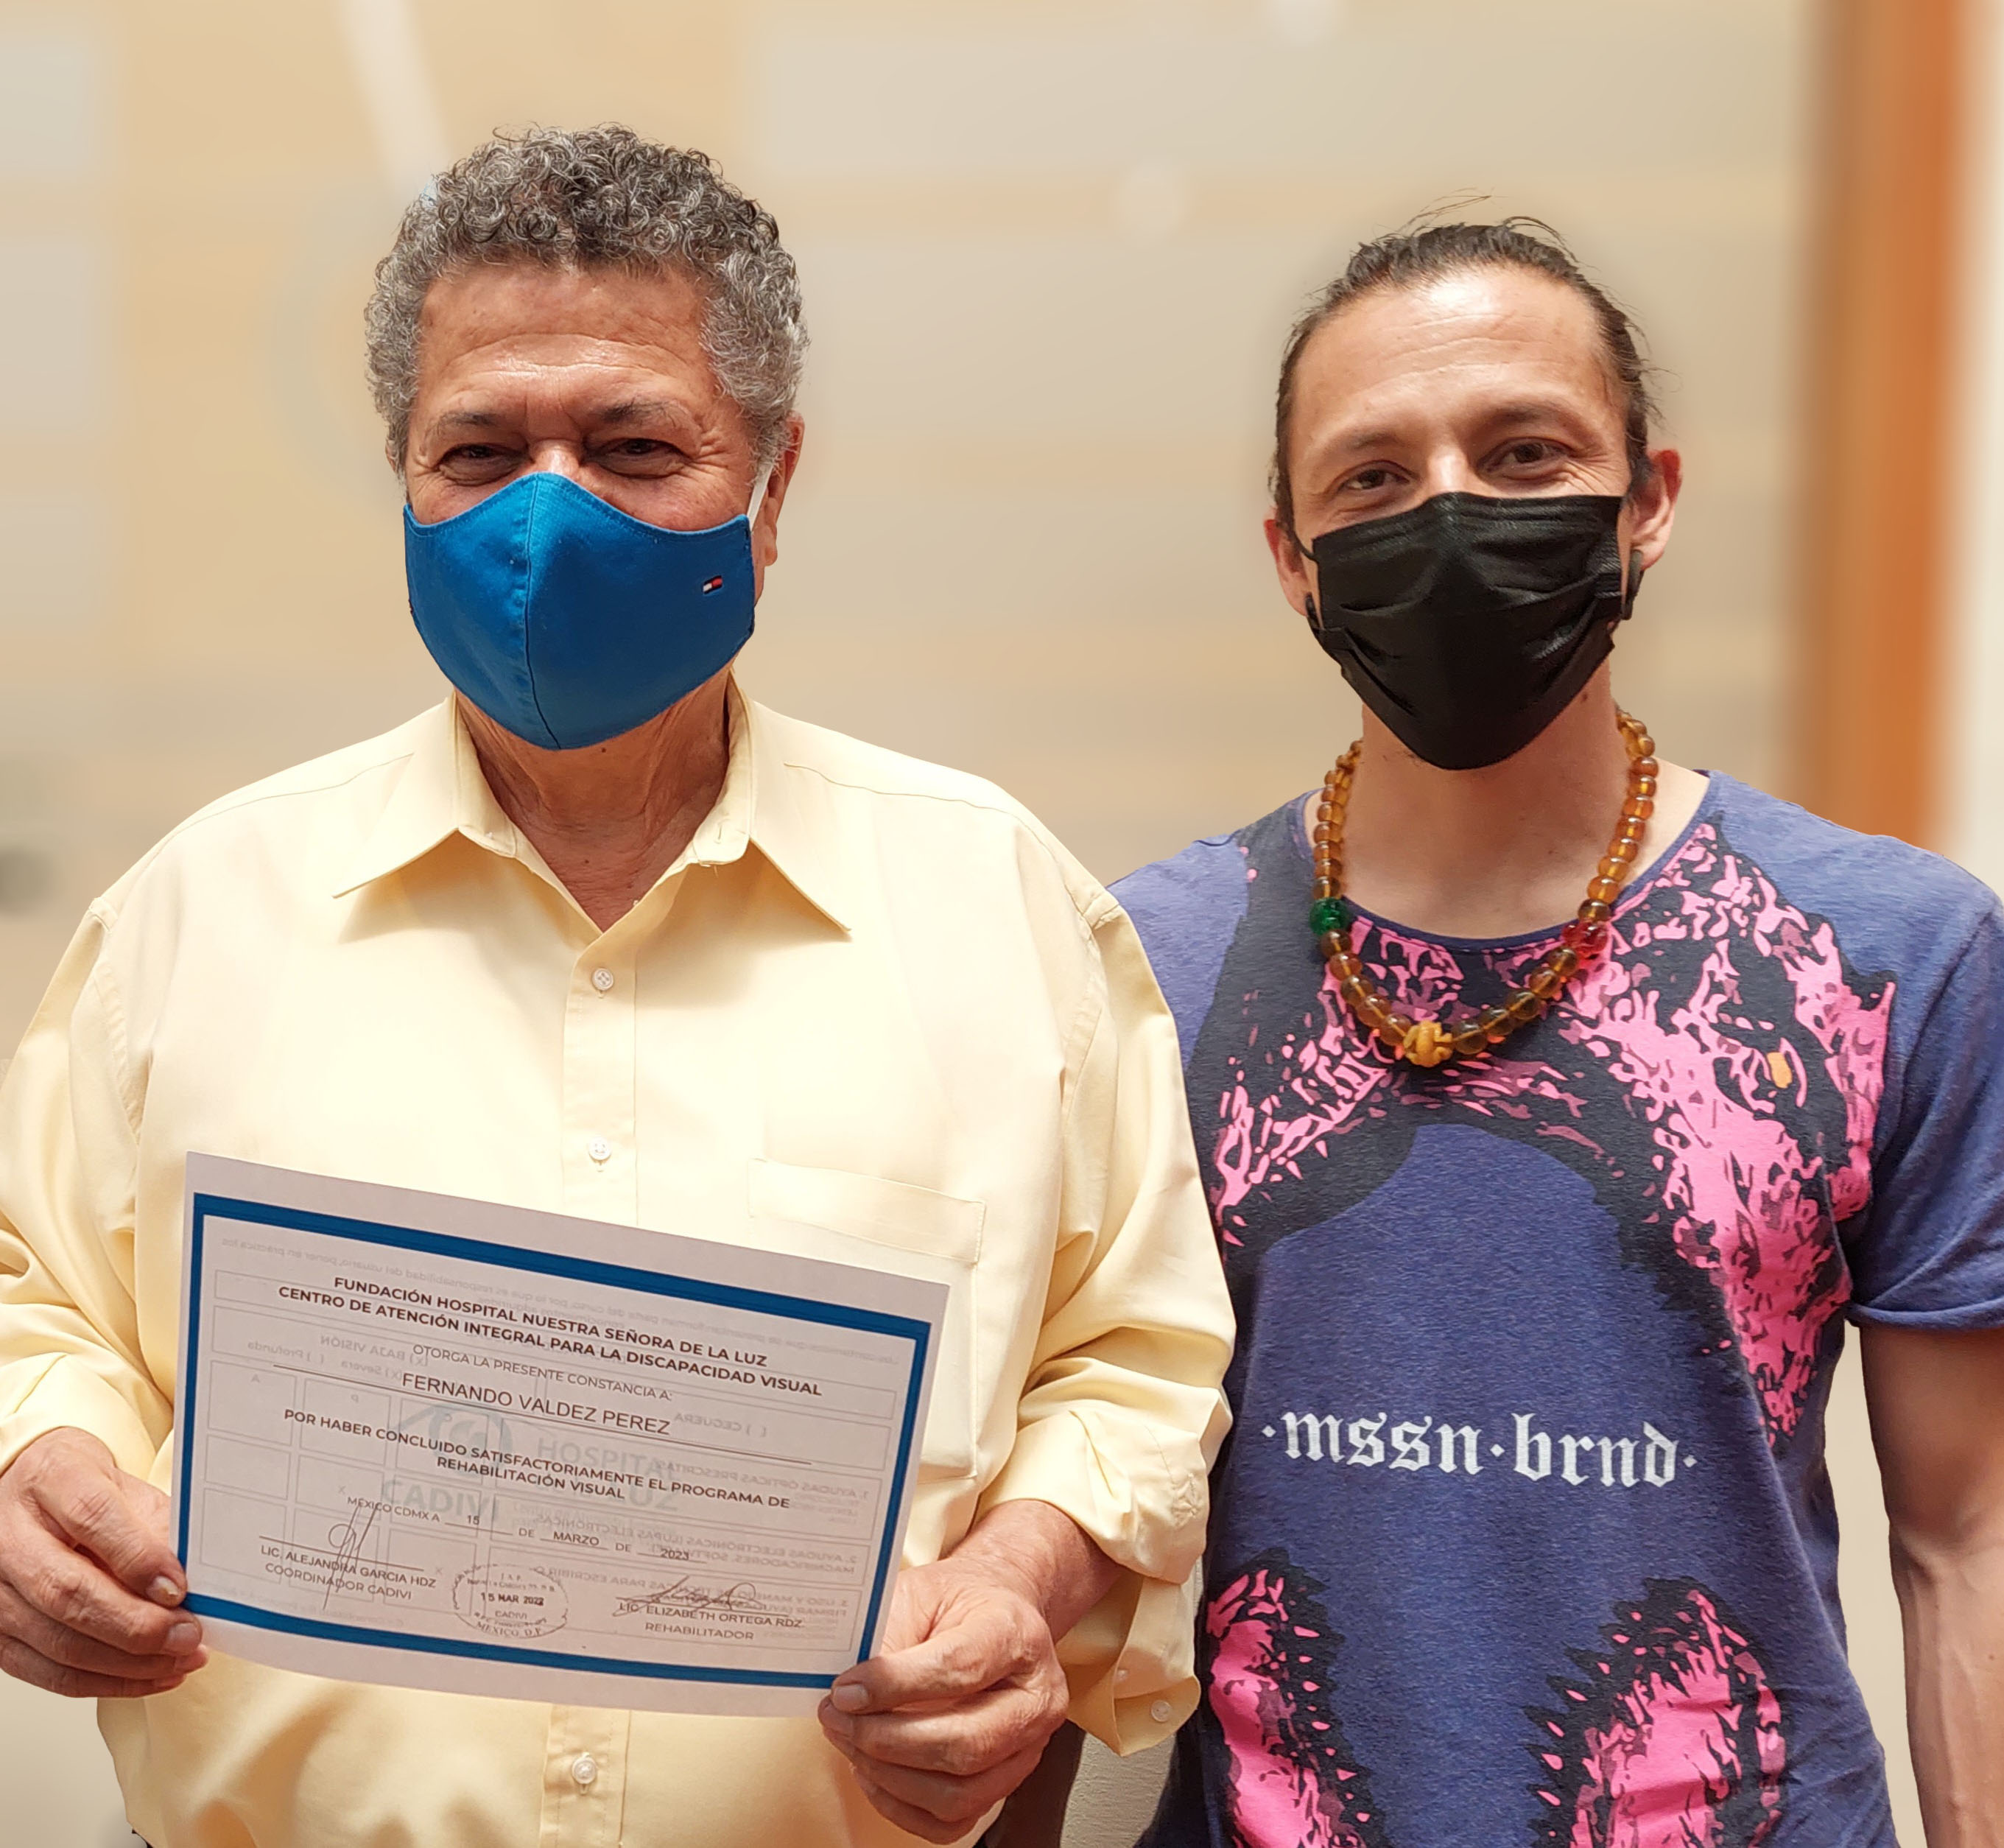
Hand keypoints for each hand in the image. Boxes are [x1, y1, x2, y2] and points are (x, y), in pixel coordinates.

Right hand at [0, 1428, 206, 1697]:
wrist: (32, 1495)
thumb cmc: (81, 1490)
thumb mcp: (124, 1486)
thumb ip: (155, 1525)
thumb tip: (196, 1577)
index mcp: (50, 1480)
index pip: (91, 1518)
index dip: (139, 1557)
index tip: (180, 1587)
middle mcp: (10, 1536)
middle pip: (70, 1592)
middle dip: (138, 1624)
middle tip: (188, 1634)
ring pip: (59, 1642)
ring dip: (129, 1663)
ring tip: (179, 1659)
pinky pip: (50, 1672)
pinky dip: (106, 1681)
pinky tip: (149, 1675)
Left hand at [817, 1551, 1071, 1842]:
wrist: (993, 1611)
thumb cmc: (954, 1603)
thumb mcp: (918, 1594)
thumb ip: (887, 1639)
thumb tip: (847, 1695)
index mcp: (1016, 1633)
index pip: (959, 1669)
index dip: (894, 1686)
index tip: (844, 1690)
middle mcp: (1036, 1696)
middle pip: (965, 1743)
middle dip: (888, 1741)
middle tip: (838, 1720)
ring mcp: (1029, 1747)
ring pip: (959, 1793)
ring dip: (890, 1776)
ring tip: (851, 1742)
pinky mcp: (1007, 1781)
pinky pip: (953, 1821)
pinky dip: (902, 1805)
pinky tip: (873, 1770)